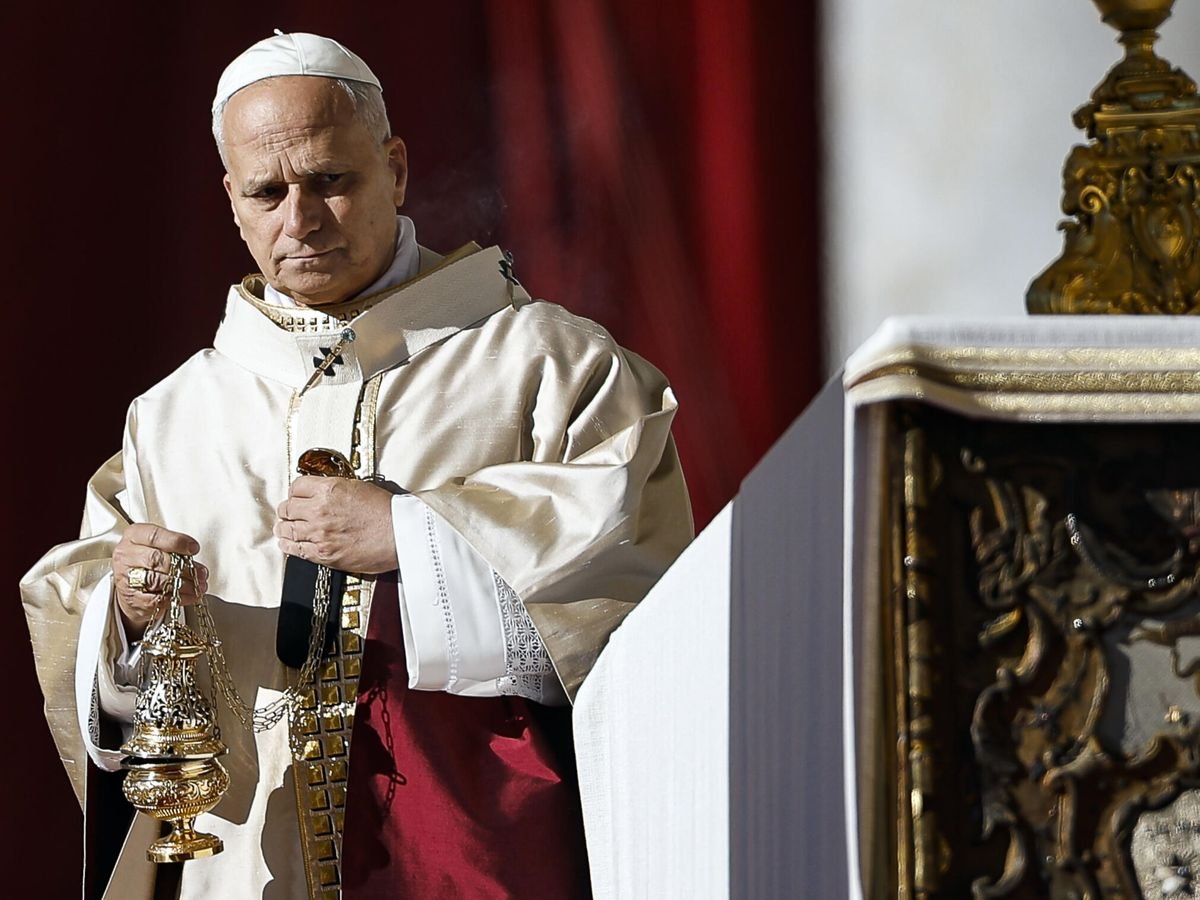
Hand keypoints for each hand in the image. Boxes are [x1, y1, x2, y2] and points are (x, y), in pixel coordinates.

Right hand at [112, 524, 208, 639]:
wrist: (130, 585)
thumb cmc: (148, 561)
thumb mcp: (157, 545)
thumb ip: (173, 546)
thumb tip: (193, 553)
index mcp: (133, 536)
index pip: (154, 536)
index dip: (177, 542)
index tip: (194, 548)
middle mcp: (126, 556)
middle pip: (156, 559)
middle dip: (184, 567)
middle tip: (201, 572)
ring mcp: (126, 578)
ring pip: (157, 580)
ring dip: (183, 584)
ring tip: (199, 586)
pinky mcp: (131, 599)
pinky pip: (157, 599)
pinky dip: (177, 598)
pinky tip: (190, 596)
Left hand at [274, 476, 397, 573]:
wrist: (400, 534)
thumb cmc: (386, 511)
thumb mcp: (358, 487)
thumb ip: (334, 489)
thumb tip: (320, 492)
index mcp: (329, 490)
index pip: (296, 487)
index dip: (296, 492)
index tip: (297, 496)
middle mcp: (319, 510)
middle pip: (288, 508)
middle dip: (288, 509)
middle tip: (289, 512)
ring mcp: (319, 534)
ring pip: (287, 529)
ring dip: (284, 527)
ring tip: (284, 528)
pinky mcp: (323, 554)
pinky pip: (295, 549)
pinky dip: (288, 545)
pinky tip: (287, 543)